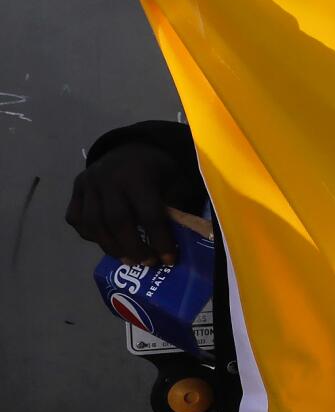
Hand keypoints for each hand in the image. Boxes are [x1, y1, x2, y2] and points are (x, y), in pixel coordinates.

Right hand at [66, 144, 196, 263]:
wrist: (131, 148)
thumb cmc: (158, 171)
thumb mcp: (176, 181)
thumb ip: (176, 206)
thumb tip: (182, 241)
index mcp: (138, 176)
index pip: (149, 214)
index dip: (159, 240)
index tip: (169, 260)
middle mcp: (108, 178)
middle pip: (117, 221)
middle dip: (133, 248)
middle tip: (148, 263)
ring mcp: (88, 183)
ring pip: (93, 223)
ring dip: (111, 247)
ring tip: (129, 259)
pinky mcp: (76, 188)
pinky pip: (75, 218)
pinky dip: (89, 235)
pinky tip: (107, 243)